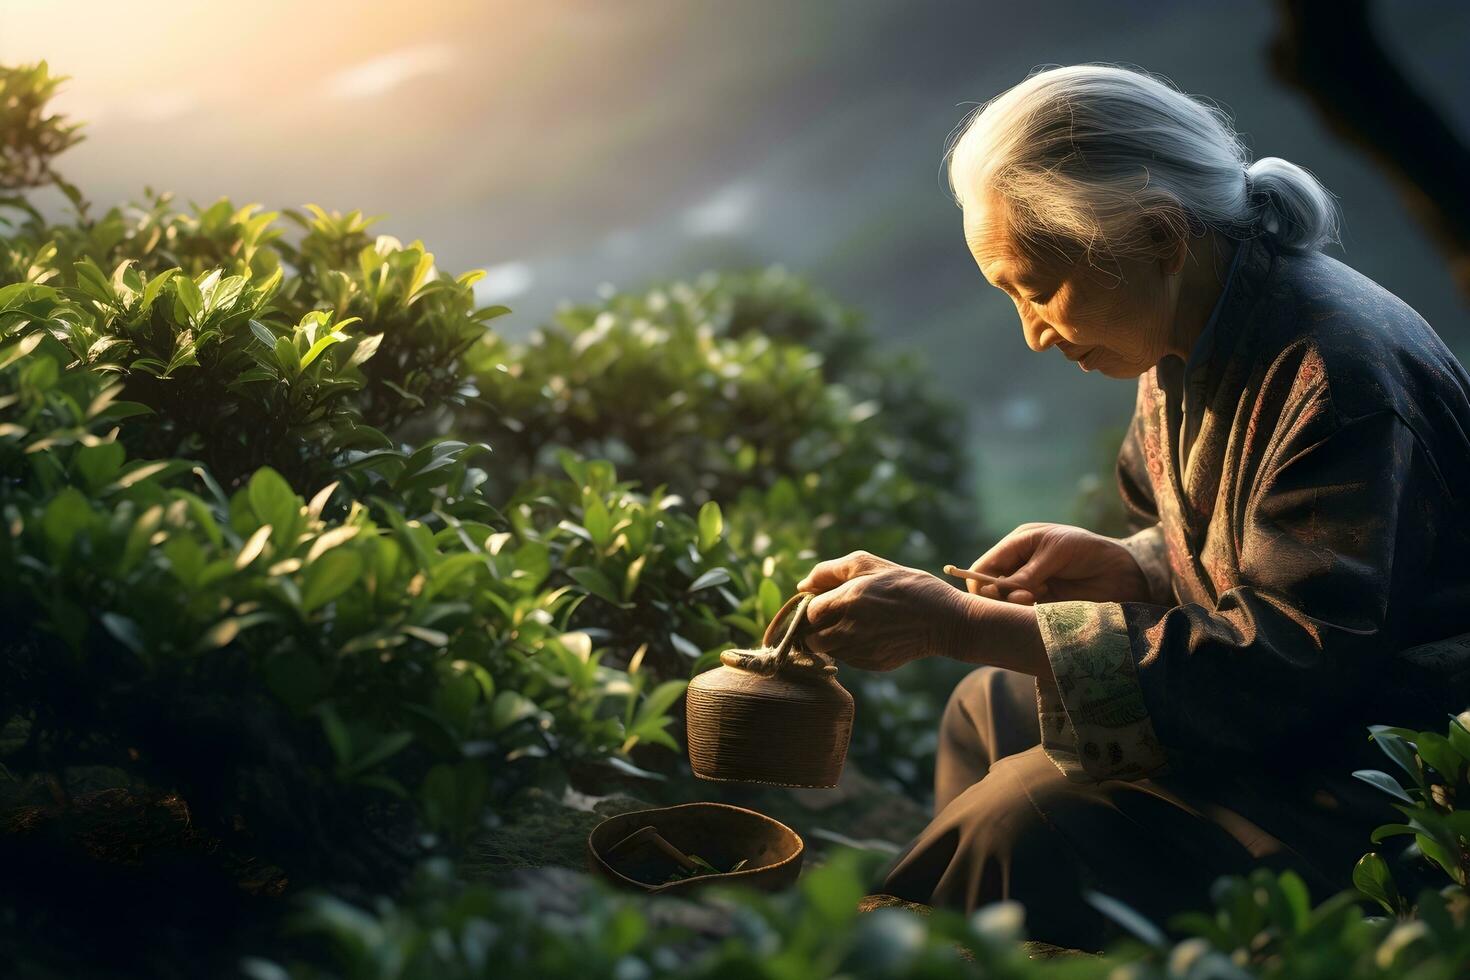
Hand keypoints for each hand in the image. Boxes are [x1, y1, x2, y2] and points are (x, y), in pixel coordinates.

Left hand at [794, 550, 968, 670]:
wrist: (945, 620)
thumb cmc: (908, 586)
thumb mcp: (871, 565)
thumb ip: (830, 571)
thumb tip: (802, 585)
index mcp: (845, 600)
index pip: (807, 613)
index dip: (811, 608)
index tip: (823, 603)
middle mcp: (848, 629)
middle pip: (810, 638)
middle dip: (816, 628)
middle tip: (833, 617)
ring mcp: (859, 651)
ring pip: (827, 651)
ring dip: (831, 640)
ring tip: (853, 625)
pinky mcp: (871, 665)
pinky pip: (848, 660)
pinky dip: (850, 650)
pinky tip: (870, 636)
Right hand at [967, 523, 1151, 604]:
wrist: (1123, 571)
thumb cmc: (1089, 551)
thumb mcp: (1056, 552)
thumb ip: (1027, 572)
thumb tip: (998, 590)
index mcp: (1017, 545)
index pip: (984, 566)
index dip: (980, 581)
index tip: (991, 594)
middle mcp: (1019, 567)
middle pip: (989, 589)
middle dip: (999, 596)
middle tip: (1022, 597)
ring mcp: (1030, 588)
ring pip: (1005, 605)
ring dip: (1016, 605)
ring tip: (1036, 599)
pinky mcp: (1043, 606)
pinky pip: (1024, 615)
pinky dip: (1027, 614)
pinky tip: (1043, 607)